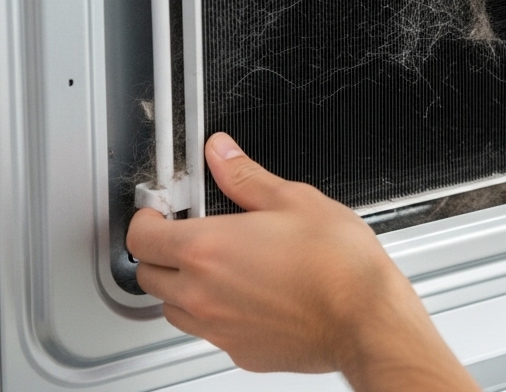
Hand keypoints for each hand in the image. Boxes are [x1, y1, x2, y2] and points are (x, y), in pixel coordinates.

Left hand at [127, 133, 478, 391]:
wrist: (364, 318)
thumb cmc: (337, 264)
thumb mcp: (294, 200)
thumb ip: (245, 177)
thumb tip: (221, 154)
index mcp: (207, 249)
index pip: (140, 237)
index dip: (145, 220)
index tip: (159, 213)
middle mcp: (201, 293)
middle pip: (148, 275)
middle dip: (159, 253)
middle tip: (186, 236)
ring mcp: (218, 328)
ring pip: (173, 308)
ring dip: (181, 287)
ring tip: (216, 269)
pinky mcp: (239, 351)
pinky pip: (208, 332)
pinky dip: (215, 315)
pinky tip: (247, 298)